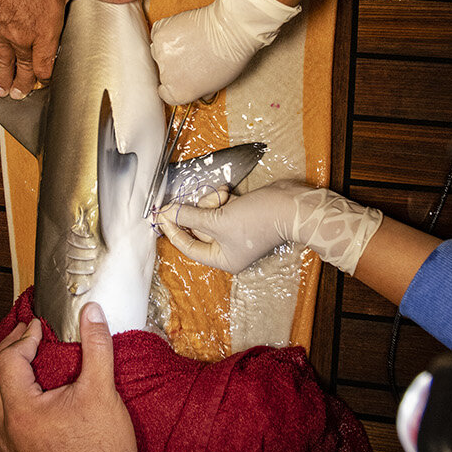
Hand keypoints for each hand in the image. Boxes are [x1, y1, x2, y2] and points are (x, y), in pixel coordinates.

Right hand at [0, 0, 138, 97]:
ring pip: (3, 61)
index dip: (47, 76)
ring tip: (3, 91)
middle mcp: (22, 37)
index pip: (46, 63)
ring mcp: (1, 31)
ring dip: (3, 77)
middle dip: (23, 83)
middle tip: (21, 95)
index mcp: (45, 31)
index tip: (46, 83)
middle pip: (23, 67)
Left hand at [0, 305, 147, 451]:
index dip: (23, 338)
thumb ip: (96, 346)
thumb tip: (92, 312)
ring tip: (4, 371)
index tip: (39, 329)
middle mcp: (4, 434)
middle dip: (2, 353)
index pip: (8, 360)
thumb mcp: (103, 390)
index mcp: (22, 411)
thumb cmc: (105, 451)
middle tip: (23, 339)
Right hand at [150, 0, 300, 104]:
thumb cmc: (230, 57)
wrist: (231, 29)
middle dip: (173, 65)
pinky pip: (158, 34)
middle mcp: (166, 76)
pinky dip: (167, 32)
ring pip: (158, 52)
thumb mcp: (216, 84)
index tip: (181, 76)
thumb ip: (197, 89)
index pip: (166, 93)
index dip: (175, 83)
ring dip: (169, 48)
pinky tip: (183, 32)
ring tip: (189, 42)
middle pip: (162, 72)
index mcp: (179, 94)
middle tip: (190, 55)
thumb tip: (192, 87)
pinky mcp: (160, 33)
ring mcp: (160, 53)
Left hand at [158, 180, 383, 275]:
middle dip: (198, 210)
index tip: (161, 213)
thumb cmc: (259, 220)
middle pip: (197, 228)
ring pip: (208, 213)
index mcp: (223, 259)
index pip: (187, 246)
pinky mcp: (241, 214)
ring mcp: (235, 230)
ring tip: (223, 195)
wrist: (291, 205)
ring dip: (210, 201)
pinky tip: (229, 192)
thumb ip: (189, 216)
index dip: (172, 229)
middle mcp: (228, 248)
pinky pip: (220, 206)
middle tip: (199, 199)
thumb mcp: (218, 220)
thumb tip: (167, 213)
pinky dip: (220, 198)